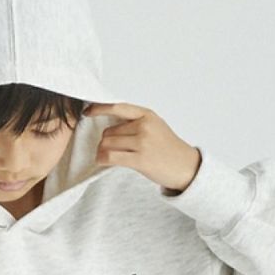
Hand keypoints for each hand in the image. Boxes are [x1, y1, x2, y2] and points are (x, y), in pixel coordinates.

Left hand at [83, 102, 200, 192]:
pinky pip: (110, 156)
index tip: (88, 112)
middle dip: (104, 141)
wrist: (186, 167)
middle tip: (107, 149)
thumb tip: (109, 126)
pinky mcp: (140, 159)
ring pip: (107, 143)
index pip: (118, 107)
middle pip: (108, 131)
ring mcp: (142, 142)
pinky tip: (102, 161)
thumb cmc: (168, 149)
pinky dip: (102, 158)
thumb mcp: (155, 126)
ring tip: (105, 156)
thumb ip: (136, 123)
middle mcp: (144, 126)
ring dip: (101, 151)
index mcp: (147, 115)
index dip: (99, 108)